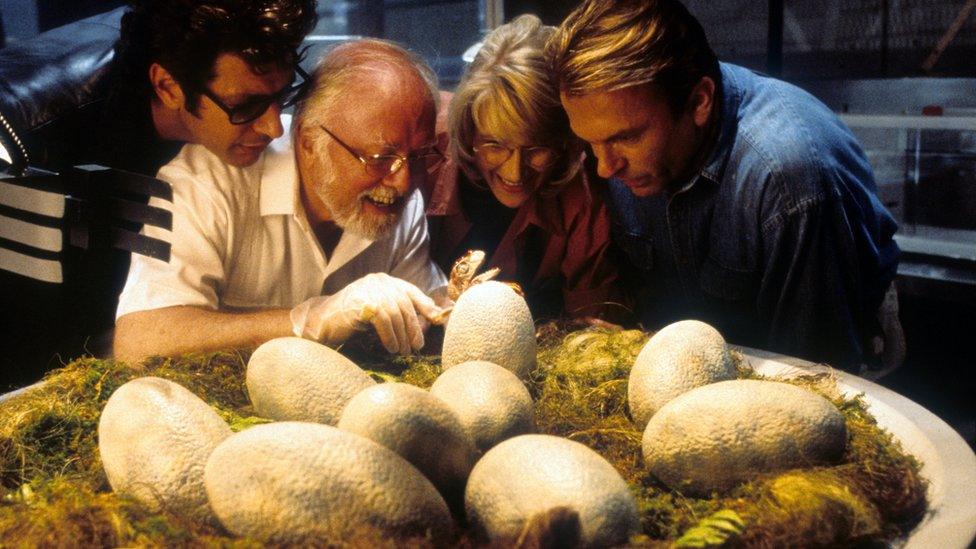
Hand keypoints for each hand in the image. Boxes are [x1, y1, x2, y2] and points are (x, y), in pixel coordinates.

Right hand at [290, 273, 444, 353]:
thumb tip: (428, 322)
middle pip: (405, 305)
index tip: (436, 320)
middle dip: (413, 328)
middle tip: (416, 347)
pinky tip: (391, 348)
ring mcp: (369, 290)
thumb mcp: (377, 312)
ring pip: (395, 314)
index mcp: (383, 281)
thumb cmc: (350, 320)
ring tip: (403, 352)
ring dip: (402, 336)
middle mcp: (378, 281)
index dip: (425, 305)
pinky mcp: (361, 302)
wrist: (320, 321)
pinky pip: (383, 320)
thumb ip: (398, 313)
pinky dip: (390, 336)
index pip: (410, 291)